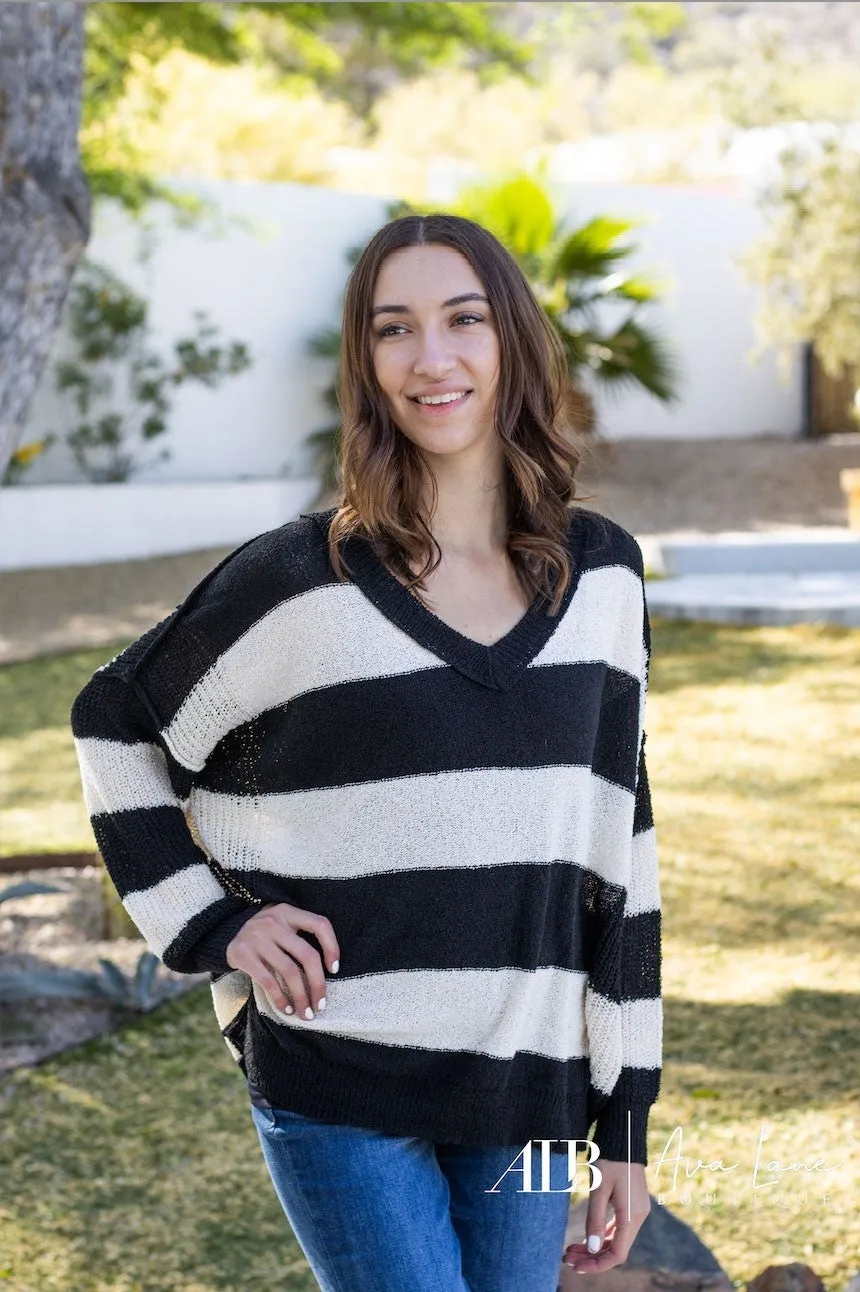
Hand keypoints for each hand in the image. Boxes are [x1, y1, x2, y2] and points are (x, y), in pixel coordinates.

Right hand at [225, 901, 339, 1020]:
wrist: (226, 933)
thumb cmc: (265, 934)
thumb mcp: (282, 925)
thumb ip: (299, 938)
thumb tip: (324, 974)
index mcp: (288, 912)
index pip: (320, 924)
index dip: (332, 947)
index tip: (335, 970)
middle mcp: (274, 922)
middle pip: (307, 955)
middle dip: (318, 984)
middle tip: (321, 1005)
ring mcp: (258, 937)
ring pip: (290, 972)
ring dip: (301, 997)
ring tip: (306, 1013)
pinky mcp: (243, 954)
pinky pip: (268, 981)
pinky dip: (280, 998)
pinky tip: (286, 1008)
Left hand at [562, 1160, 649, 1271]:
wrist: (624, 1136)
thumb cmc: (609, 1158)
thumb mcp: (598, 1189)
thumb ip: (595, 1220)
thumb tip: (593, 1249)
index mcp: (632, 1216)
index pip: (617, 1254)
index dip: (597, 1265)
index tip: (576, 1266)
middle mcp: (639, 1217)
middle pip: (616, 1249)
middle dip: (592, 1256)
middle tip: (566, 1257)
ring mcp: (637, 1210)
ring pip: (617, 1239)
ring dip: (595, 1247)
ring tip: (571, 1249)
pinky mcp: (633, 1204)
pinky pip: (618, 1228)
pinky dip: (603, 1235)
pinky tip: (586, 1238)